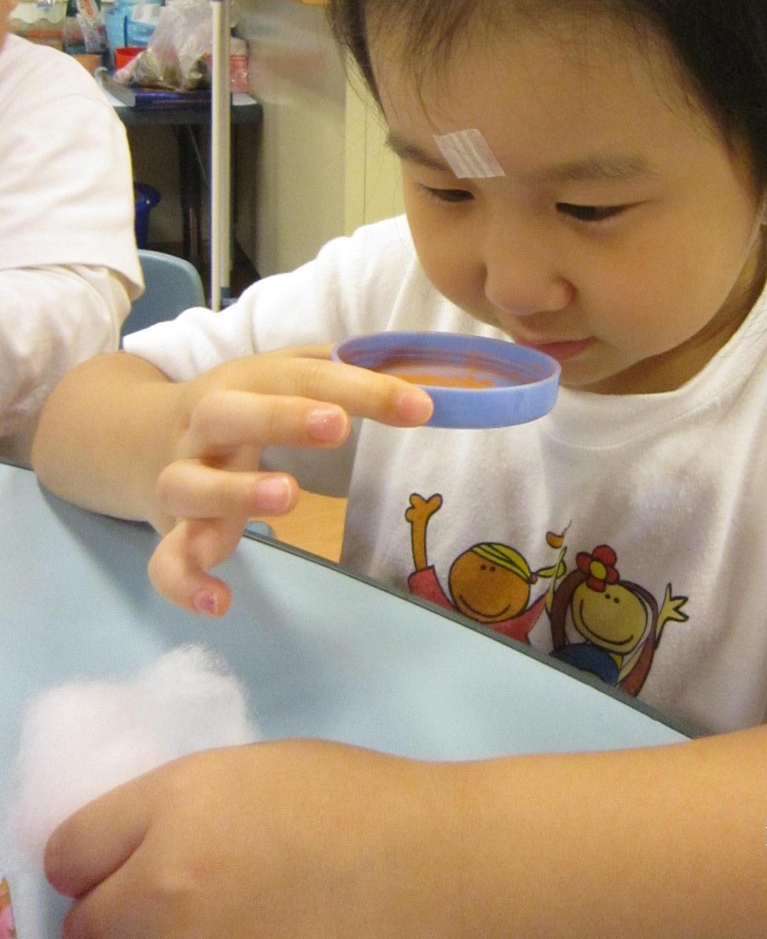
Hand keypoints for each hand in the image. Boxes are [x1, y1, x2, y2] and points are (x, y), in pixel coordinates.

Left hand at [44, 741, 461, 938]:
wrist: (431, 865)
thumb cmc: (354, 800)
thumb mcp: (253, 773)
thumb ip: (180, 806)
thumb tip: (135, 847)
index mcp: (178, 803)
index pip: (68, 852)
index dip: (89, 859)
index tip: (113, 863)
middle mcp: (168, 883)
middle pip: (86, 923)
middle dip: (116, 911)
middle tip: (164, 902)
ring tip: (220, 916)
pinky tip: (256, 931)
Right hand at [148, 346, 432, 614]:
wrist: (138, 436)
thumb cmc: (244, 403)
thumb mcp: (285, 373)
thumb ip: (346, 368)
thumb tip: (424, 367)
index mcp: (245, 381)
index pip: (303, 374)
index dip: (362, 389)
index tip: (419, 407)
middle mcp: (206, 427)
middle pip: (227, 413)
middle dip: (280, 416)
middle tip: (336, 427)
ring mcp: (183, 479)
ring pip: (189, 484)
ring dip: (235, 491)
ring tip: (289, 497)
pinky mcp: (172, 532)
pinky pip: (165, 561)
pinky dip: (186, 582)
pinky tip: (222, 601)